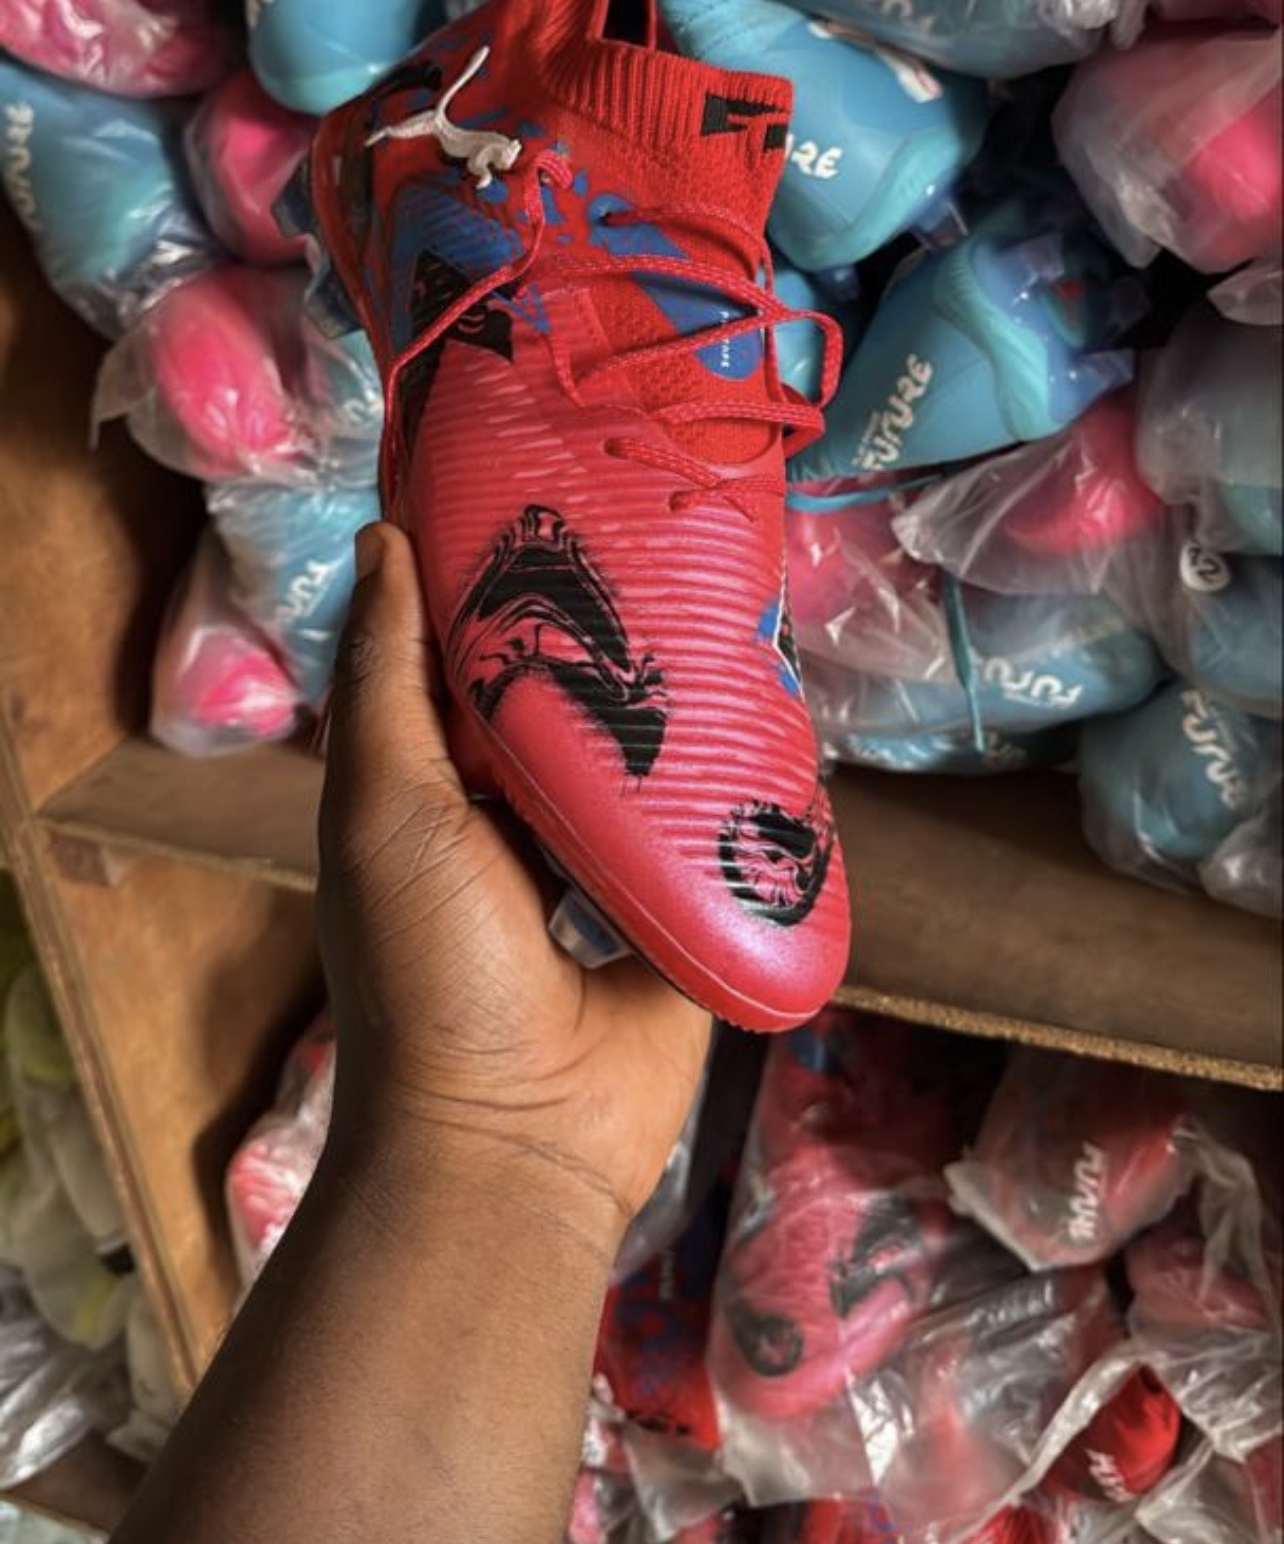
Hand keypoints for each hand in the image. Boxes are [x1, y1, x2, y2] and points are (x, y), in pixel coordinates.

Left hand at [316, 522, 710, 1261]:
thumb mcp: (384, 803)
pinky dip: (740, 766)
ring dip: (682, 686)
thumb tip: (382, 535)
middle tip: (664, 513)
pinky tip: (779, 691)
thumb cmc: (422, 963)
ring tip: (730, 583)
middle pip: (574, 686)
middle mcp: (525, 807)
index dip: (500, 568)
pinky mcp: (690, 898)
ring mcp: (613, 856)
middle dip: (611, 615)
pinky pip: (720, 817)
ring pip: (652, 743)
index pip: (472, 650)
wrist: (514, 1136)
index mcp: (441, 780)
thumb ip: (387, 678)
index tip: (547, 469)